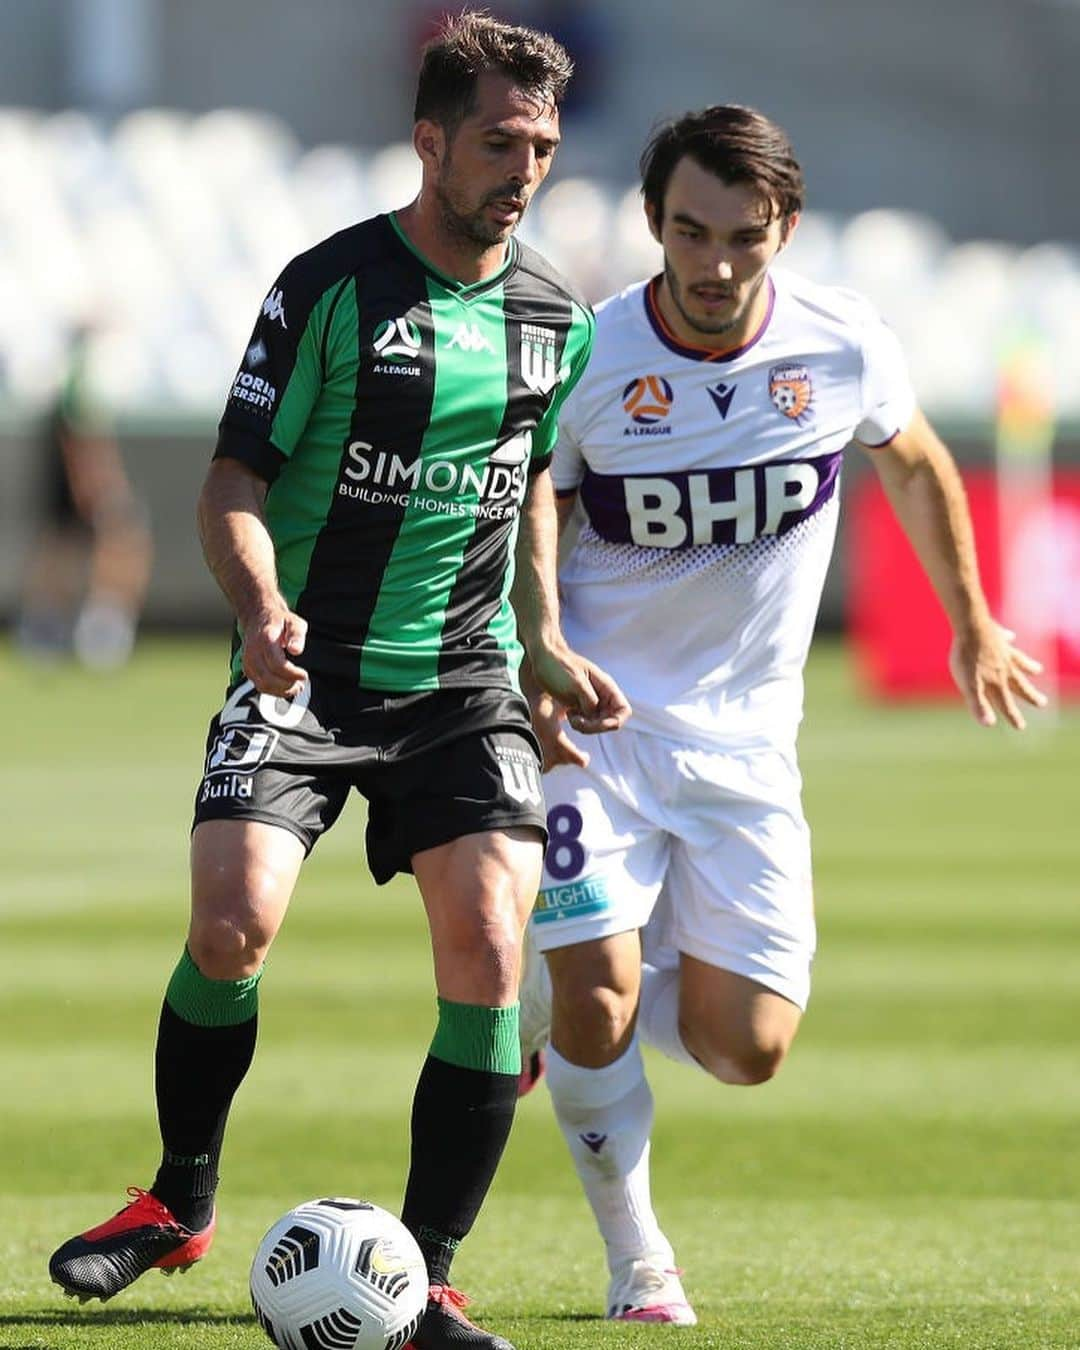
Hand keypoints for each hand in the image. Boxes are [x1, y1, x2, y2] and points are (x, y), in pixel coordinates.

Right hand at [241, 603, 307, 697]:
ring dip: (281, 691)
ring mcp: (248, 661)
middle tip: (301, 685)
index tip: (305, 675)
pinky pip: (259, 685)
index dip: (291, 674)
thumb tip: (296, 650)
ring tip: (296, 687)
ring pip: (262, 685)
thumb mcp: (294, 622)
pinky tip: (286, 687)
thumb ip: (296, 635)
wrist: (258, 617)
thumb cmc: (281, 621)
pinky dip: (274, 690)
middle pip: (268, 678)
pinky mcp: (247, 669)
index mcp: (266, 639)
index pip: (277, 664)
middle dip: (287, 685)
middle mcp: (253, 652)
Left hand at [528, 644, 630, 768]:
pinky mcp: (580, 705)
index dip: (614, 721)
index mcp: (606, 686)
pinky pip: (587, 722)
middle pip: (610, 721)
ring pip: (597, 724)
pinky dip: (580, 724)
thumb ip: (589, 701)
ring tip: (571, 716)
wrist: (543, 658)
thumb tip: (593, 715)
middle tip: (577, 722)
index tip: (598, 724)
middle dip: (595, 726)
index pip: (623, 711)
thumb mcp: (576, 683)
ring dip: (586, 726)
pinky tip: (569, 715)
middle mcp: (602, 695)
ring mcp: (591, 701)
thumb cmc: (559, 666)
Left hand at [949, 622, 1047, 729]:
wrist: (970, 628)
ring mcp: (1004, 652)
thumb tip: (989, 724)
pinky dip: (1009, 639)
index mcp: (997, 683)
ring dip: (1029, 667)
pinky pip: (1006, 639)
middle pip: (1020, 685)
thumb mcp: (969, 685)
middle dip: (1030, 695)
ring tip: (1037, 670)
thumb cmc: (966, 659)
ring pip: (1019, 662)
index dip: (1013, 717)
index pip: (1006, 704)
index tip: (1021, 727)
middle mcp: (1005, 669)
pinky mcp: (997, 636)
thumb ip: (979, 704)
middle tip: (1042, 702)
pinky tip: (1011, 636)